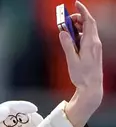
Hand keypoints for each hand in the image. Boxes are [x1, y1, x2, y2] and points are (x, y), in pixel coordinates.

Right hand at [60, 1, 102, 126]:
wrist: (92, 87)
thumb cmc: (83, 76)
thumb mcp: (72, 60)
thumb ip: (67, 45)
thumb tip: (63, 33)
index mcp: (91, 43)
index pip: (89, 21)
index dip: (82, 11)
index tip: (75, 4)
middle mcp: (95, 43)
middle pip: (88, 24)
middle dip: (76, 19)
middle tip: (64, 21)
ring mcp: (95, 46)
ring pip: (87, 30)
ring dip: (77, 27)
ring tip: (65, 30)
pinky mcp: (93, 51)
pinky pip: (87, 37)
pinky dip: (79, 34)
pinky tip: (71, 40)